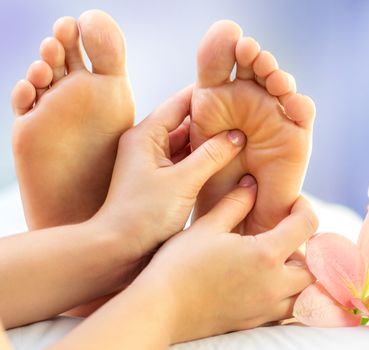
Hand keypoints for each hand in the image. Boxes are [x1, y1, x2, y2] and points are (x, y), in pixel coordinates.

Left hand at [94, 86, 246, 257]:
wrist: (118, 249)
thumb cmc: (142, 215)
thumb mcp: (183, 181)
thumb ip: (212, 156)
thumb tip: (237, 136)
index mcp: (145, 135)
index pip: (179, 103)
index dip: (206, 94)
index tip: (232, 88)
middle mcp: (147, 144)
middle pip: (184, 123)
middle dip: (213, 119)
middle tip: (243, 113)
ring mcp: (152, 163)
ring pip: (187, 144)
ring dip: (209, 142)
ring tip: (239, 135)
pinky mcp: (159, 181)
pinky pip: (185, 163)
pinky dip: (203, 161)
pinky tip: (224, 161)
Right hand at [138, 175, 318, 343]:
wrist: (159, 309)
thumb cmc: (179, 265)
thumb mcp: (207, 226)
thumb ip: (235, 203)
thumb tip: (252, 185)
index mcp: (266, 255)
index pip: (307, 226)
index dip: (304, 208)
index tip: (294, 204)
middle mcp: (274, 285)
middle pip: (312, 266)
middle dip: (306, 248)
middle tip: (285, 235)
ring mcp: (266, 308)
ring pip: (302, 293)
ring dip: (298, 276)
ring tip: (276, 261)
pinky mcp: (254, 322)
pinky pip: (285, 310)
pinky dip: (285, 296)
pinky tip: (262, 283)